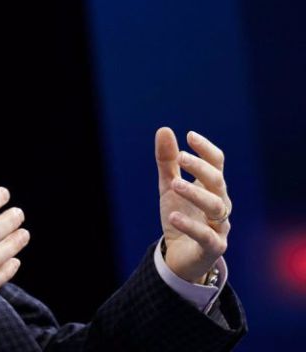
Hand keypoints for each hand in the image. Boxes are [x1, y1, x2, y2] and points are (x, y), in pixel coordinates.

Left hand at [155, 128, 231, 283]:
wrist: (179, 255)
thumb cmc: (180, 215)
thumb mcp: (169, 186)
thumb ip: (167, 161)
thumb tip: (164, 129)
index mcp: (212, 187)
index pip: (217, 163)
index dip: (206, 149)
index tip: (190, 136)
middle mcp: (220, 204)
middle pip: (217, 182)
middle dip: (201, 168)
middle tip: (181, 158)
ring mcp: (219, 226)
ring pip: (215, 207)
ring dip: (195, 194)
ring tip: (174, 184)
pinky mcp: (213, 247)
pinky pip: (206, 236)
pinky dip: (190, 225)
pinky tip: (173, 216)